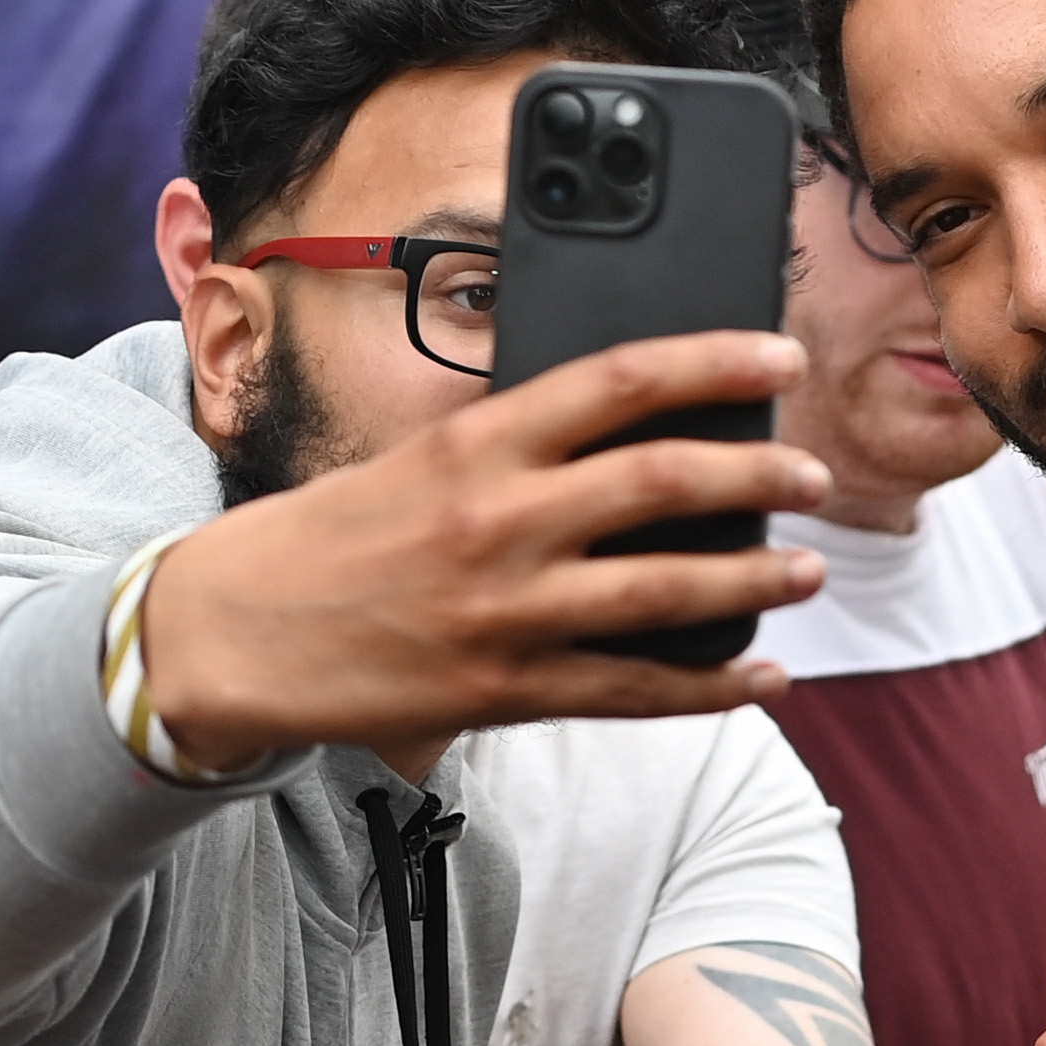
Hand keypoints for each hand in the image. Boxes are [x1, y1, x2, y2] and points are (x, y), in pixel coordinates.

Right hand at [145, 333, 830, 768]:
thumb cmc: (333, 536)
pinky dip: (714, 686)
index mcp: (477, 442)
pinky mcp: (508, 690)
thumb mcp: (418, 459)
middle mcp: (501, 521)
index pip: (619, 379)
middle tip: (814, 475)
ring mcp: (509, 611)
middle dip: (760, 477)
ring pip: (669, 591)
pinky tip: (765, 676)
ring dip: (756, 580)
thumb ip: (517, 447)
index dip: (714, 362)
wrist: (231, 634)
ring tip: (811, 572)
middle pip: (665, 482)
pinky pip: (637, 690)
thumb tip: (634, 436)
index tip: (777, 356)